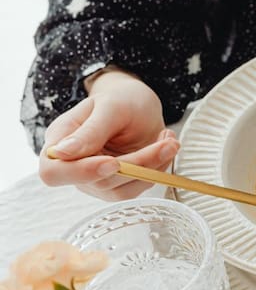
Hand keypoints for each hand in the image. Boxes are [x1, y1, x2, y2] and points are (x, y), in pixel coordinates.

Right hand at [40, 70, 176, 200]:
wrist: (140, 105)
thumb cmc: (122, 100)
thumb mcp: (110, 107)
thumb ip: (90, 131)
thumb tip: (61, 153)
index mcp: (59, 141)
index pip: (53, 171)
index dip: (80, 172)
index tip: (113, 162)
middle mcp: (74, 165)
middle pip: (98, 182)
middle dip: (136, 163)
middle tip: (165, 142)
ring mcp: (96, 179)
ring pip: (122, 189)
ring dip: (152, 168)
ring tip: (168, 141)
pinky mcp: (118, 185)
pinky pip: (138, 188)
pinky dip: (157, 171)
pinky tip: (164, 149)